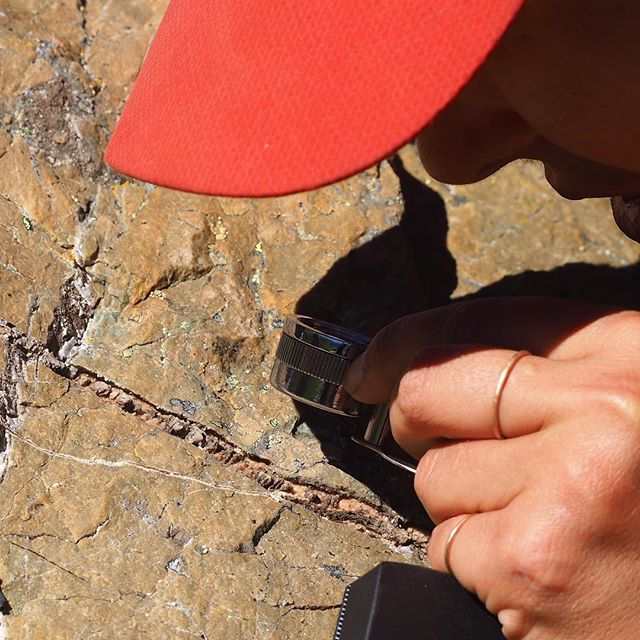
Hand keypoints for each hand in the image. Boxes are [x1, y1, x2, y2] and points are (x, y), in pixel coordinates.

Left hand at [345, 297, 639, 639]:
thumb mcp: (627, 412)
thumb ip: (549, 377)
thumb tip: (436, 362)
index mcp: (625, 356)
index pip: (476, 322)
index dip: (405, 341)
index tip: (371, 365)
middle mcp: (602, 409)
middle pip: (428, 388)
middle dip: (414, 420)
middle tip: (434, 441)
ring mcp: (566, 485)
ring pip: (432, 474)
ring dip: (461, 505)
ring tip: (532, 524)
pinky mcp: (531, 561)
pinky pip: (444, 544)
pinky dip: (470, 561)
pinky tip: (533, 570)